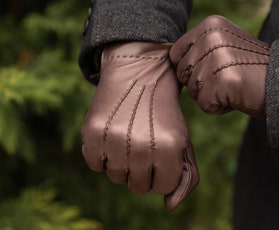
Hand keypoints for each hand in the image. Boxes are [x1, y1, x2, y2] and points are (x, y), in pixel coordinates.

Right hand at [81, 42, 198, 210]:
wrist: (139, 73)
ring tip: (128, 134)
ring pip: (116, 177)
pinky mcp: (92, 132)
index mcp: (170, 148)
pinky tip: (112, 132)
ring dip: (122, 161)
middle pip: (137, 187)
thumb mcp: (183, 141)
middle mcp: (142, 146)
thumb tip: (169, 207)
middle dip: (142, 168)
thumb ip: (185, 178)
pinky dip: (102, 153)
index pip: (162, 187)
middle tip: (144, 141)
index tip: (160, 152)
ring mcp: (115, 139)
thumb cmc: (164, 113)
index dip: (161, 170)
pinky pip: (95, 164)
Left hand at [170, 15, 269, 117]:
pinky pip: (204, 104)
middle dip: (200, 84)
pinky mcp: (224, 80)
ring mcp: (218, 57)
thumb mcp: (225, 45)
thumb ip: (199, 47)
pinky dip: (219, 107)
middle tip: (228, 78)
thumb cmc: (251, 69)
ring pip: (192, 91)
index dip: (190, 69)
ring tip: (234, 86)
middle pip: (182, 74)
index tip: (214, 69)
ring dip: (211, 95)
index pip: (175, 54)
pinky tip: (237, 97)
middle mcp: (212, 37)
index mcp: (211, 24)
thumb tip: (170, 57)